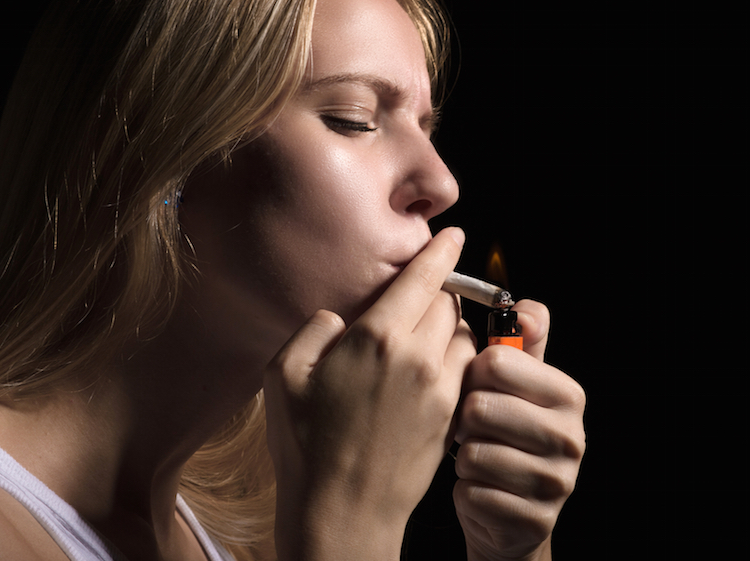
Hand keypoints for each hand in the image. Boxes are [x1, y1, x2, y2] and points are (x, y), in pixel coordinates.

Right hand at [263, 227, 477, 560]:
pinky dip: (455, 359)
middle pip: (449, 303)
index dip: (443, 251)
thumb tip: (342, 317)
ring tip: (422, 337)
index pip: (424, 277)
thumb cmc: (305, 446)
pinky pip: (465, 371)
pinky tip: (427, 373)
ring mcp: (440, 390)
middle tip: (421, 295)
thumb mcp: (284, 373)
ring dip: (450, 327)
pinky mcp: (451, 418)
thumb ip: (316, 327)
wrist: (341, 514)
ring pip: (464, 336)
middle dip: (440, 291)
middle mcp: (418, 357)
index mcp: (377, 338)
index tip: (454, 236)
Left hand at [453, 300, 585, 559]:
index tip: (480, 386)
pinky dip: (467, 489)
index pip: (497, 362)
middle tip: (474, 427)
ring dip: (464, 456)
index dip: (474, 372)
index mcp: (569, 394)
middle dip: (465, 418)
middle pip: (480, 407)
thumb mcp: (518, 385)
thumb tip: (527, 309)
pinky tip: (482, 487)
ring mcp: (557, 482)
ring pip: (474, 452)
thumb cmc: (505, 433)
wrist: (511, 511)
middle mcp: (571, 437)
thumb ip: (522, 342)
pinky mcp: (534, 518)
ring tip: (478, 455)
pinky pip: (473, 490)